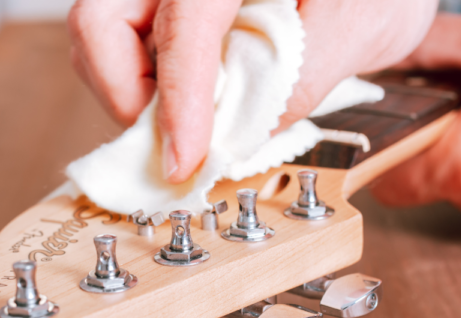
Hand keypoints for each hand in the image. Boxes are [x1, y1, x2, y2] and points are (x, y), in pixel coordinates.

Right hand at [68, 0, 436, 182]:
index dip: (179, 99)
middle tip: (177, 141)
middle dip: (126, 96)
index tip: (184, 160)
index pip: (185, 23)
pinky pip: (129, 49)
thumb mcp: (359, 25)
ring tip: (197, 123)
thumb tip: (237, 136)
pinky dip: (152, 89)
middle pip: (101, 23)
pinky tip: (197, 106)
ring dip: (138, 96)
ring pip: (105, 40)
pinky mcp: (166, 9)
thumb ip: (298, 82)